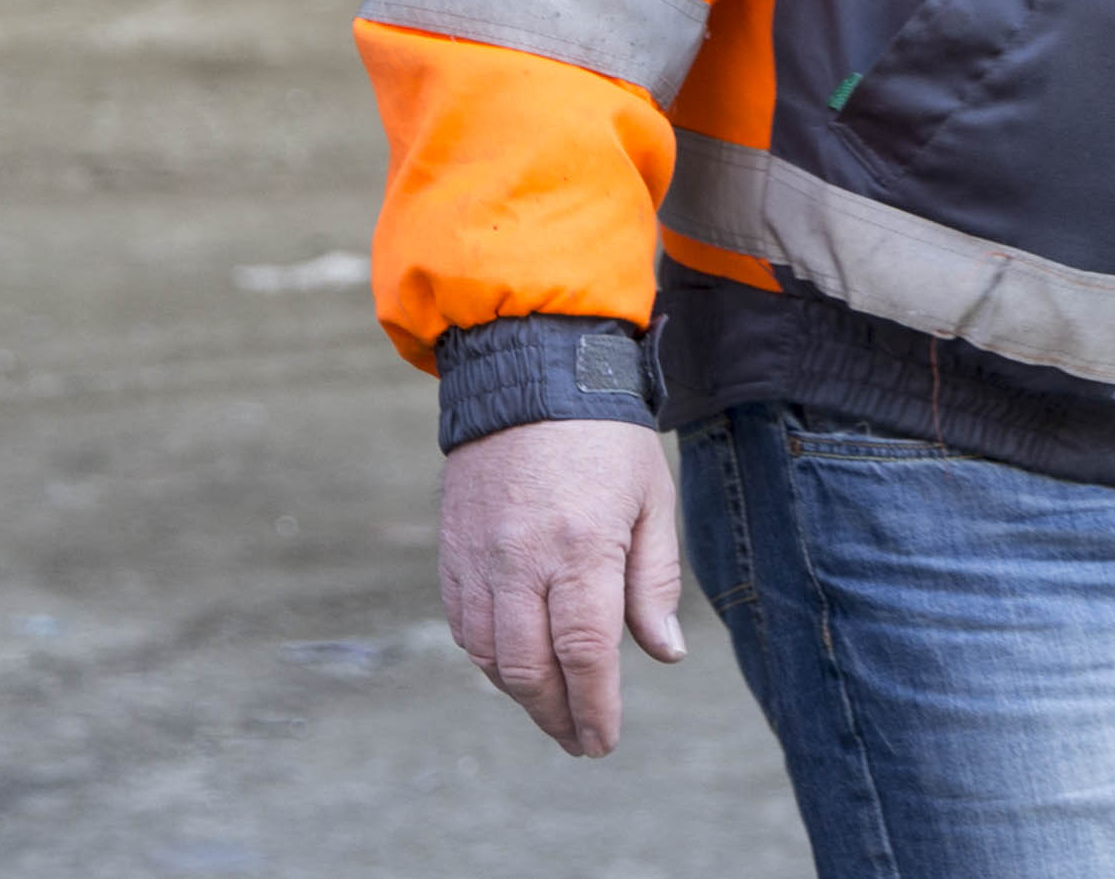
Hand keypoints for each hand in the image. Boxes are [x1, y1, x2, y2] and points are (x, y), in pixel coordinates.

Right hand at [439, 419, 685, 756]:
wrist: (531, 373)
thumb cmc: (605, 438)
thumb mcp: (653, 500)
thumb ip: (655, 582)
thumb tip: (663, 654)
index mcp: (580, 547)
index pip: (584, 654)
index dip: (594, 707)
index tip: (603, 739)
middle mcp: (520, 560)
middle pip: (528, 669)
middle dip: (556, 716)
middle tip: (581, 740)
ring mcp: (478, 557)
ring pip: (488, 655)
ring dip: (520, 694)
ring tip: (553, 711)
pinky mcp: (451, 550)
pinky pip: (463, 625)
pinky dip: (487, 658)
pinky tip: (514, 667)